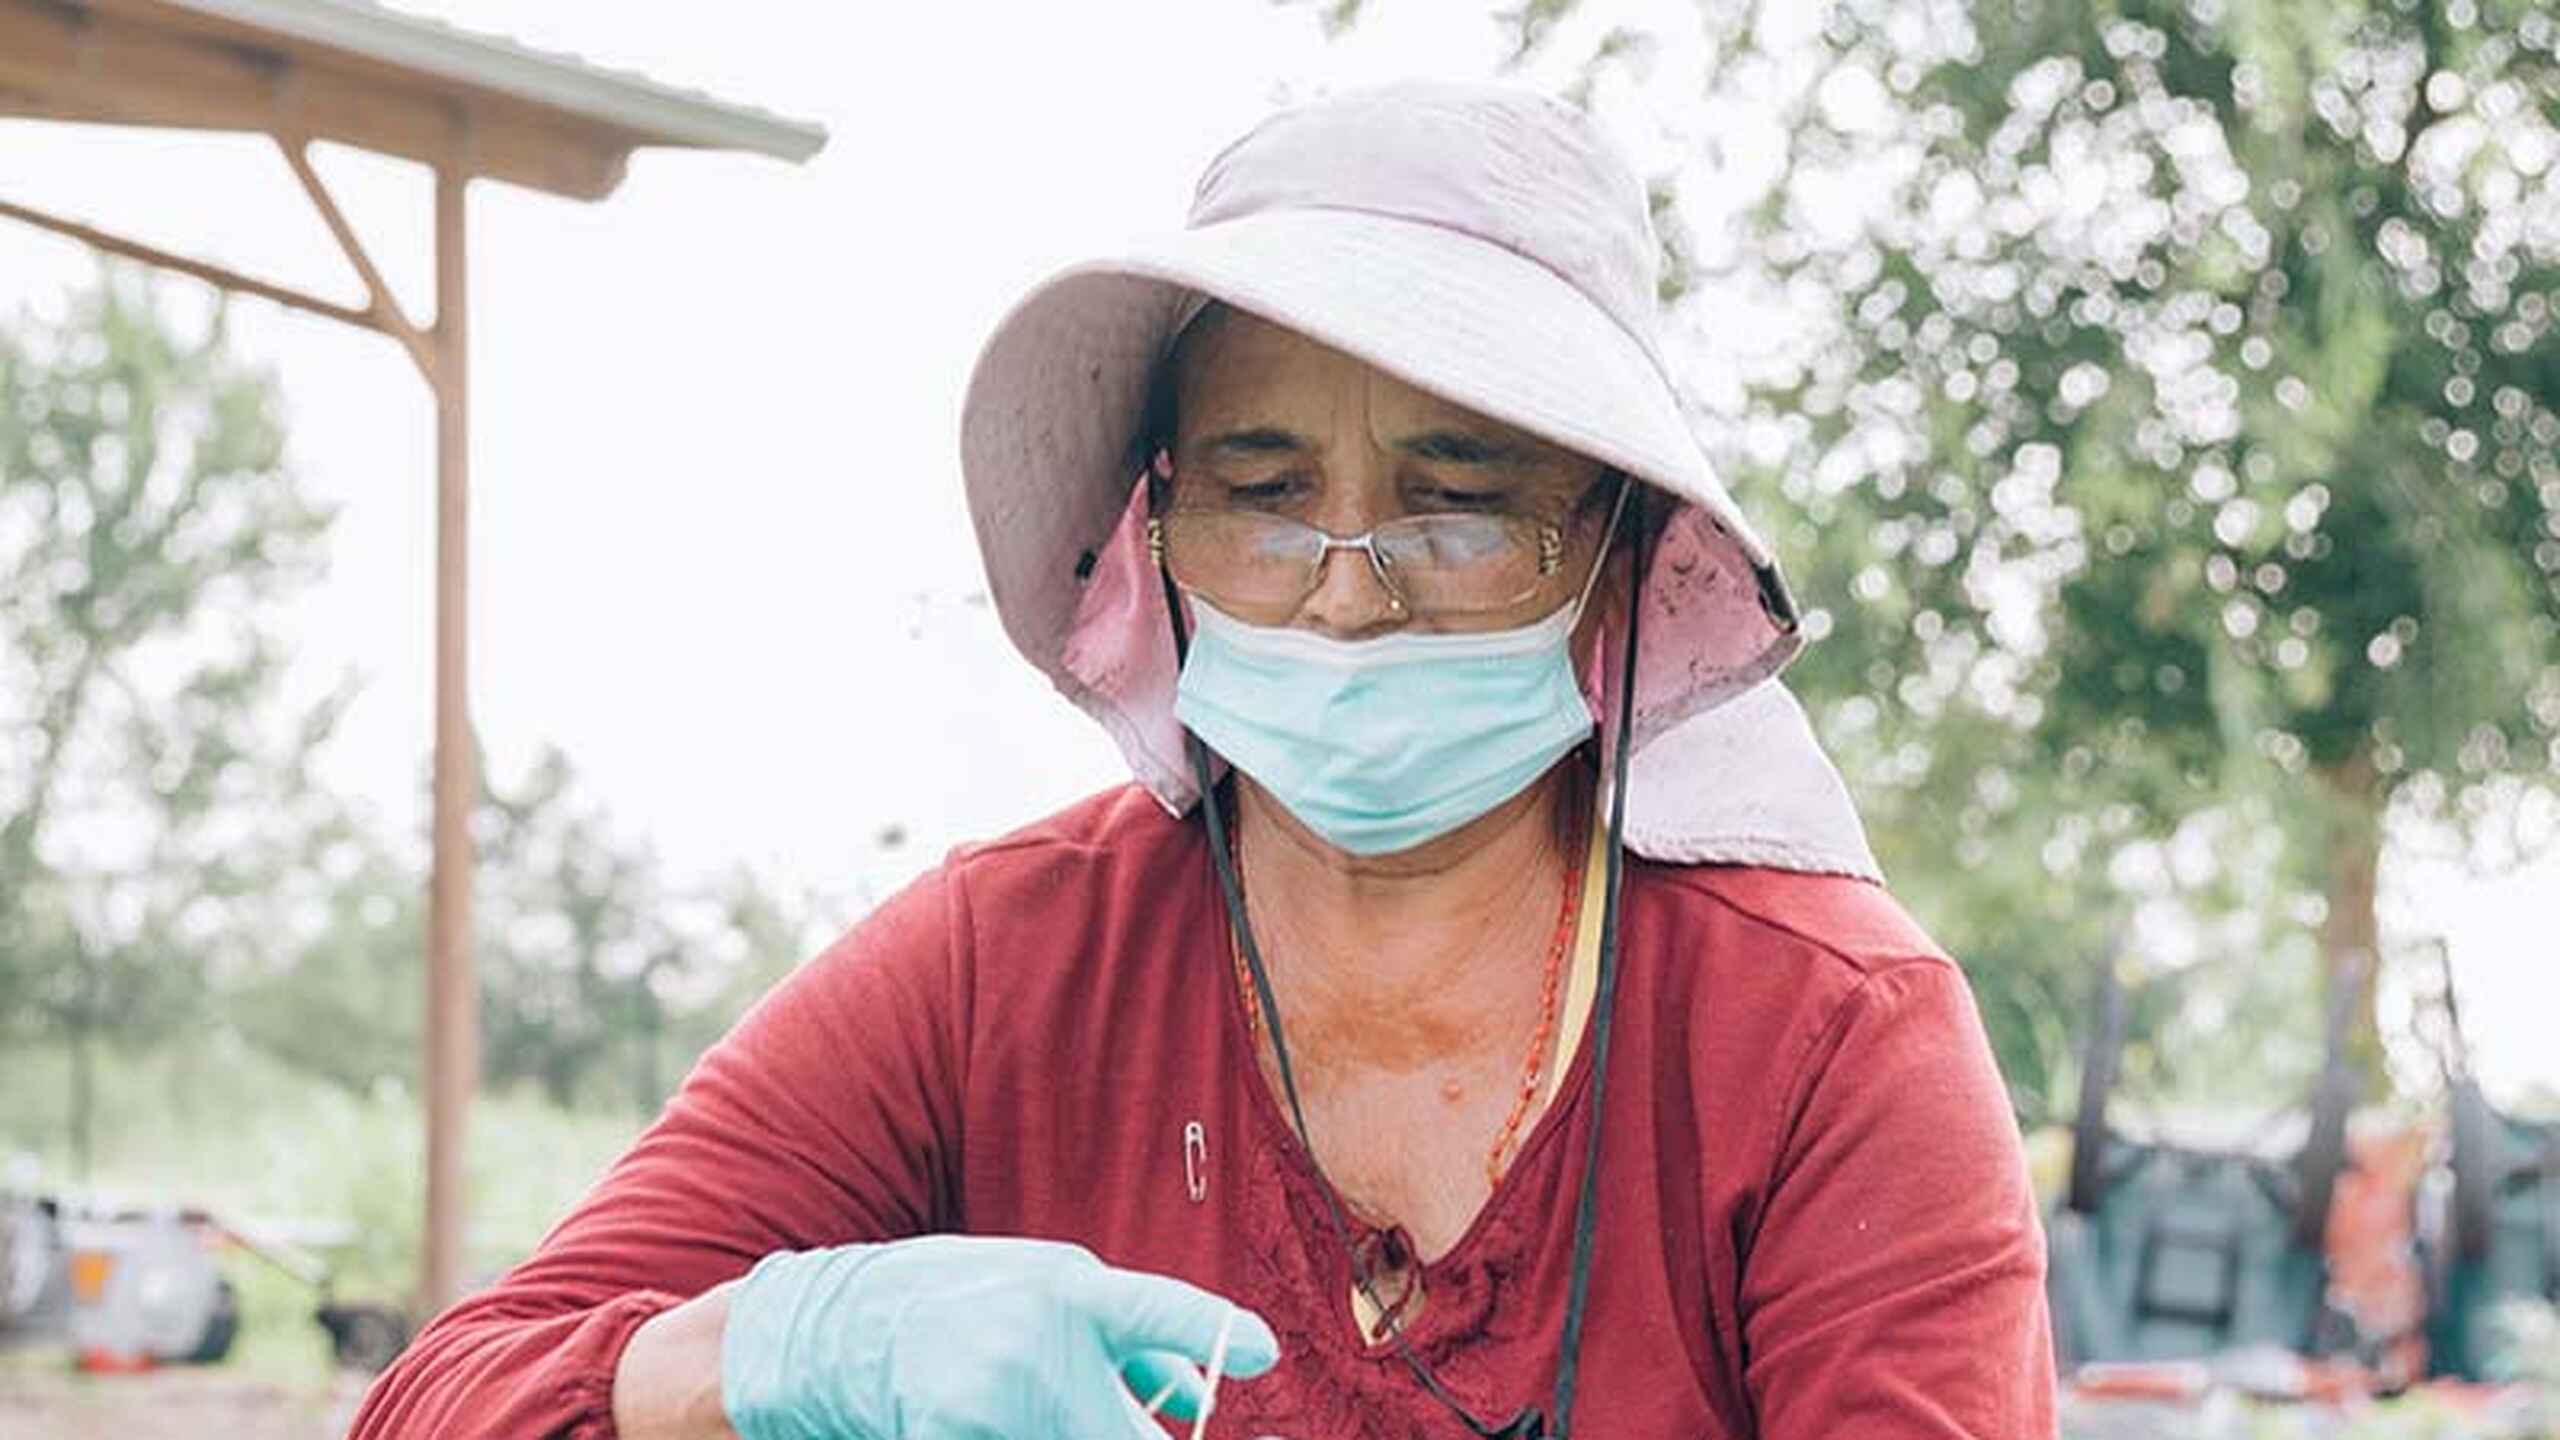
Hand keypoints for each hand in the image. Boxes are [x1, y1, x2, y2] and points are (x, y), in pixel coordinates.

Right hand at [720, 1235, 1280, 1439]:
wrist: (845, 1324)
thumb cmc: (965, 1299)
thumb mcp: (1047, 1286)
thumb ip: (1127, 1333)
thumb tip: (1197, 1397)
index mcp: (1067, 1287)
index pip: (1158, 1307)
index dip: (1214, 1331)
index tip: (1262, 1352)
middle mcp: (1036, 1338)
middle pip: (1129, 1435)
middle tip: (1152, 1433)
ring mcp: (993, 1396)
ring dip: (1088, 1439)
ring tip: (1055, 1408)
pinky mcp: (953, 1435)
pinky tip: (1012, 1418)